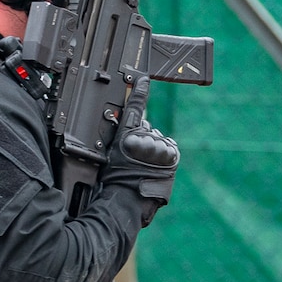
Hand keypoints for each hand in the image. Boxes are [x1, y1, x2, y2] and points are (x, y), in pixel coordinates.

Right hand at [102, 77, 179, 222]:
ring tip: (141, 167)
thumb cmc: (113, 183)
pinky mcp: (172, 156)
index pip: (135, 108)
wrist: (129, 203)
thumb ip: (122, 137)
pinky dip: (163, 156)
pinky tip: (154, 167)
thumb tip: (133, 126)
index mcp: (128, 137)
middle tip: (131, 158)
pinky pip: (168, 149)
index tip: (143, 79)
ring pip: (157, 139)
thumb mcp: (109, 155)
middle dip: (141, 138)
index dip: (139, 92)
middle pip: (146, 128)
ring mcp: (162, 148)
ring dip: (152, 149)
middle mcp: (147, 140)